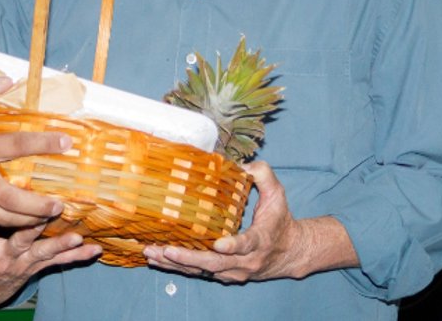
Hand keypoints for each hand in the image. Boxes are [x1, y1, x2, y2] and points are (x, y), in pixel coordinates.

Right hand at [0, 73, 71, 227]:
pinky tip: (15, 221)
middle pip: (15, 199)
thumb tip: (7, 79)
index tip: (68, 143)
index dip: (46, 144)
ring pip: (1, 218)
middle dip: (41, 206)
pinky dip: (2, 224)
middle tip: (60, 205)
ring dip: (26, 220)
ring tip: (45, 217)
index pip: (18, 146)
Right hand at [0, 219, 101, 306]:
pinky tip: (95, 250)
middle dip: (33, 226)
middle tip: (47, 212)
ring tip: (76, 236)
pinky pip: (58, 263)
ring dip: (60, 244)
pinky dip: (77, 257)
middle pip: (18, 239)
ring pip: (42, 252)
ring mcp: (22, 263)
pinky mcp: (36, 268)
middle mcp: (3, 256)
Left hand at [142, 161, 327, 281]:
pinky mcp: (224, 275)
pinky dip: (178, 268)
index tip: (219, 244)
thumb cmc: (279, 220)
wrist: (289, 253)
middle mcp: (246, 261)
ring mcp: (234, 271)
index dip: (233, 246)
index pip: (246, 244)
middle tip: (167, 250)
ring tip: (152, 254)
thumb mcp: (278, 195)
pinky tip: (158, 260)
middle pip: (216, 264)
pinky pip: (199, 273)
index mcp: (260, 240)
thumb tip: (244, 164)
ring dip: (176, 264)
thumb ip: (263, 176)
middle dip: (190, 258)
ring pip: (203, 271)